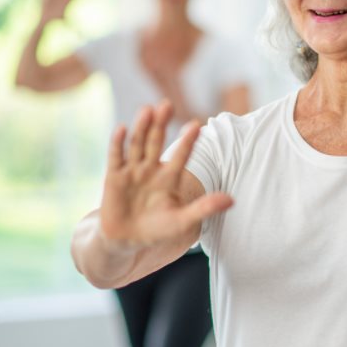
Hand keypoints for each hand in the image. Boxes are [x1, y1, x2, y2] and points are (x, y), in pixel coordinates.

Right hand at [99, 100, 232, 247]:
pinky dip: (118, 143)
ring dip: (142, 128)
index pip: (181, 154)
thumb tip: (232, 200)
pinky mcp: (114, 176)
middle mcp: (151, 168)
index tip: (196, 124)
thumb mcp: (183, 221)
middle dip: (161, 124)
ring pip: (138, 144)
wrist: (126, 242)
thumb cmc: (157, 230)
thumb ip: (205, 208)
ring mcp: (132, 170)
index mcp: (170, 176)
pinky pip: (116, 157)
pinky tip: (122, 128)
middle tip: (167, 104)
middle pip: (156, 142)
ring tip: (148, 110)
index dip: (188, 141)